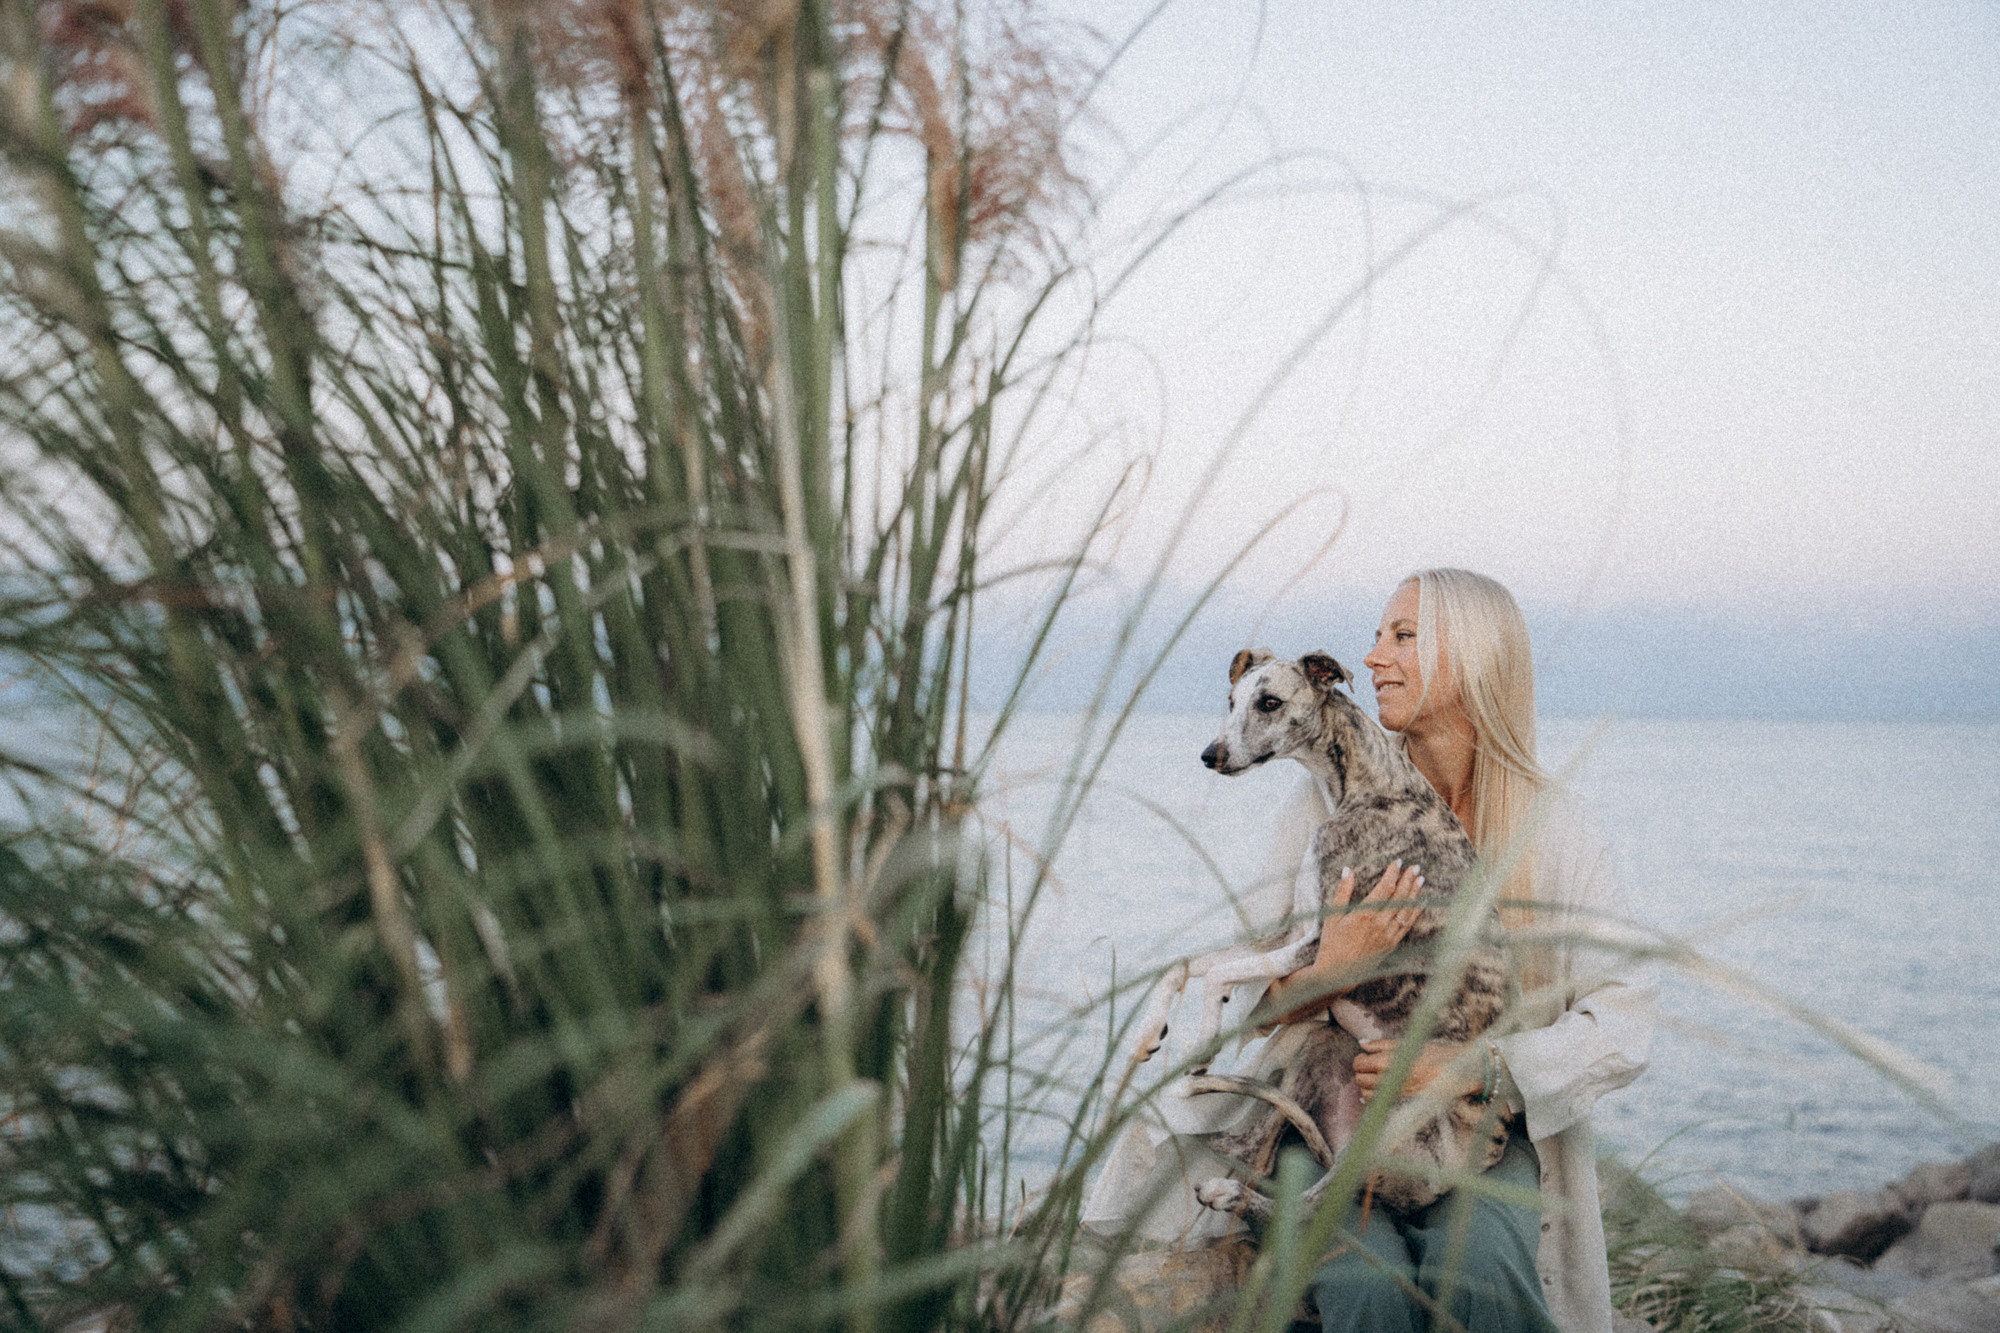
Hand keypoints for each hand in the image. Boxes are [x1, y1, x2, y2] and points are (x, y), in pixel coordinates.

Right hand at [1259, 861, 1424, 1027]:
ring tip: (1420, 880)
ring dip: (1415, 893)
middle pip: (1400, 897)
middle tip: (1415, 867)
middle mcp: (1380, 923)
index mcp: (1365, 914)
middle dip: (1408, 880)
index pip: (1385, 888)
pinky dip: (1415, 912)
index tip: (1398, 862)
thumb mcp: (1332, 916)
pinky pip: (1407, 925)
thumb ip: (1342, 892)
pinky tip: (1420, 903)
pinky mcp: (1392, 944)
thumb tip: (1348, 870)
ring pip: (1407, 910)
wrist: (1339, 972)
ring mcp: (1388, 935)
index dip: (1393, 873)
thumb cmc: (1332, 943)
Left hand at [1353, 1038, 1478, 1103]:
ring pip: (1366, 1094)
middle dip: (1361, 1072)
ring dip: (1366, 1085)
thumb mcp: (1410, 1043)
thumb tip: (1362, 1044)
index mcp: (1390, 1061)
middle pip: (1360, 1079)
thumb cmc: (1436, 1055)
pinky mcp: (1404, 1104)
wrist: (1459, 1073)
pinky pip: (1380, 1104)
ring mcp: (1396, 1094)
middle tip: (1369, 1066)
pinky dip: (1374, 1098)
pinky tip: (1379, 1091)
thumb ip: (1382, 1044)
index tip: (1366, 1057)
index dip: (1360, 1060)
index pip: (1360, 1064)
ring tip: (1375, 1078)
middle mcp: (1391, 1079)